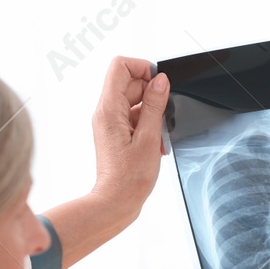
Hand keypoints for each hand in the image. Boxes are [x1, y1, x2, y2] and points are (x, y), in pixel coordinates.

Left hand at [90, 56, 169, 226]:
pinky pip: (134, 117)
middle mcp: (105, 112)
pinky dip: (149, 126)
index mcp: (109, 109)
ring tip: (159, 136)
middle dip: (152, 95)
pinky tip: (156, 143)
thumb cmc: (129, 178)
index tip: (160, 83)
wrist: (117, 201)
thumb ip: (155, 106)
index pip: (120, 66)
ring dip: (152, 113)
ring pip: (134, 101)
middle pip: (129, 83)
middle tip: (163, 115)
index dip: (143, 68)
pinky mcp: (116, 133)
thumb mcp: (150, 138)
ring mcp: (110, 123)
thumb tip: (161, 82)